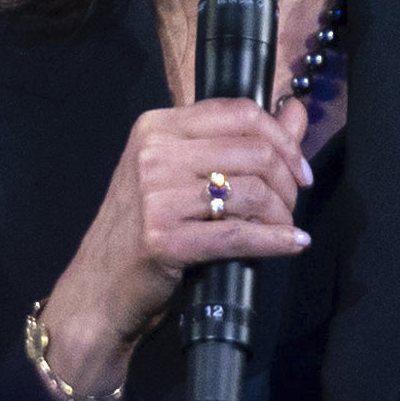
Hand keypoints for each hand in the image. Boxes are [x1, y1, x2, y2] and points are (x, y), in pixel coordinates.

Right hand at [41, 93, 315, 399]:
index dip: (282, 138)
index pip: (240, 112)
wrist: (100, 288)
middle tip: (291, 206)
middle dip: (286, 181)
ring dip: (281, 213)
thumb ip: (242, 141)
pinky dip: (274, 240)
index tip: (300, 169)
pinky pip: (238, 234)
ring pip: (251, 190)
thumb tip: (296, 111)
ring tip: (285, 228)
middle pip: (253, 150)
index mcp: (157, 127)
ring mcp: (155, 196)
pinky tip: (292, 244)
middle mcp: (153, 153)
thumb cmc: (144, 231)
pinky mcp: (164, 239)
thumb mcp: (184, 175)